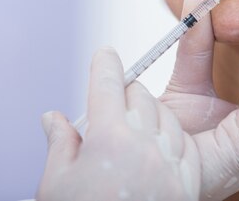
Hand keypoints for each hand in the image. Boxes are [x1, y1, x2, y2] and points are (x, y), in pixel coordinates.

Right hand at [36, 48, 200, 200]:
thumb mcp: (57, 183)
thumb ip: (60, 143)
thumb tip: (52, 116)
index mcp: (108, 138)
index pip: (108, 83)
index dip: (105, 64)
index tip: (106, 54)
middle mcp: (143, 144)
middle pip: (139, 94)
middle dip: (124, 94)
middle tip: (112, 107)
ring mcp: (169, 162)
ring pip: (164, 114)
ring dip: (148, 114)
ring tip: (131, 132)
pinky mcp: (186, 180)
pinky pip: (182, 142)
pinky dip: (167, 137)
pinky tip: (154, 148)